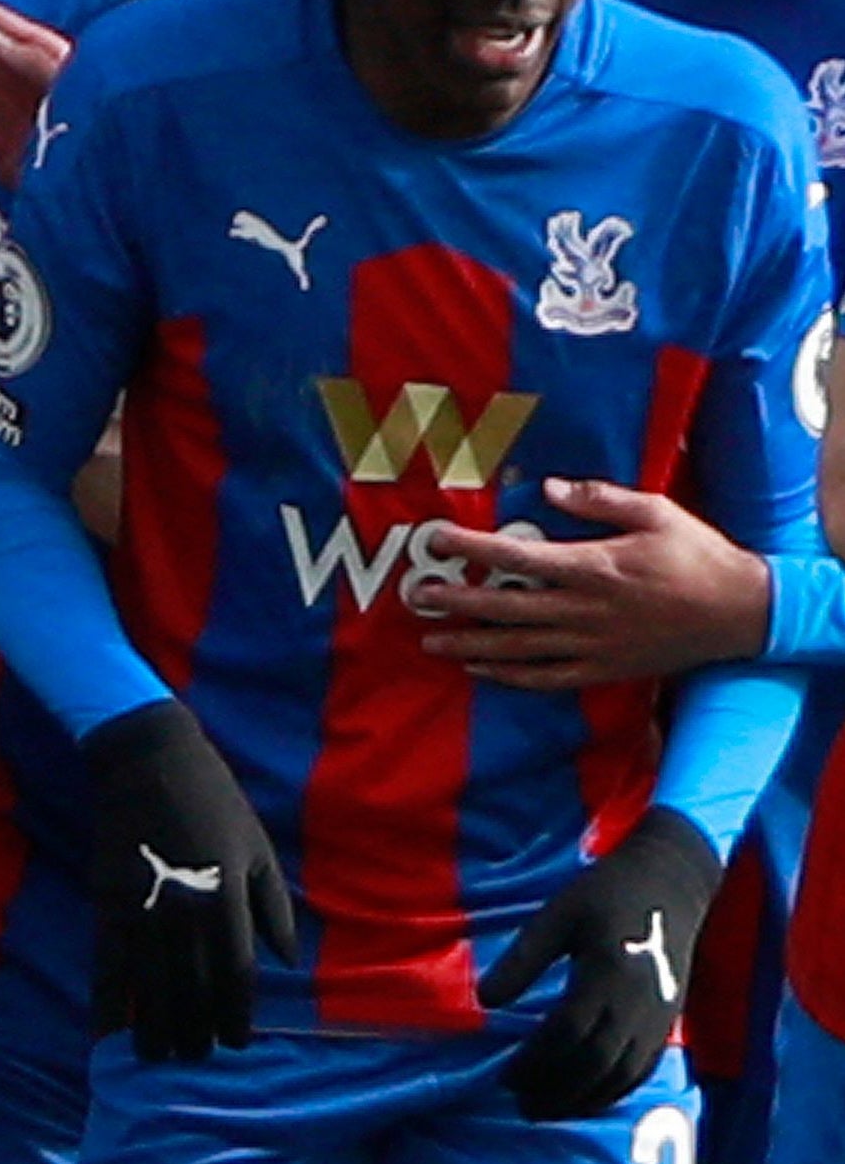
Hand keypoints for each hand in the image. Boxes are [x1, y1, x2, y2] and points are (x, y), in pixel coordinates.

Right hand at [82, 700, 297, 1062]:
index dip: (236, 1018)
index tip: (236, 1043)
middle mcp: (185, 915)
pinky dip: (107, 1003)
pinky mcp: (108, 903)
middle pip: (190, 994)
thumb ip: (274, 908)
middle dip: (195, 1033)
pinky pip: (106, 966)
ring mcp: (142, 911)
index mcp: (226, 902)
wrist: (147, 760)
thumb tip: (287, 961)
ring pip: (149, 989)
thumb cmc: (213, 800)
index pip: (234, 979)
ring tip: (158, 1057)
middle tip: (197, 1057)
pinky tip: (109, 1031)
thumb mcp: (258, 848)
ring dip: (154, 1029)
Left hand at [409, 479, 771, 688]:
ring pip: (520, 649)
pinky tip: (482, 670)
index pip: (518, 557)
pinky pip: (548, 678)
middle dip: (459, 601)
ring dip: (472, 645)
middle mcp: (586, 610)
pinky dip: (511, 676)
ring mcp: (594, 645)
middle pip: (508, 607)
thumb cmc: (697, 555)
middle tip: (420, 597)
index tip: (436, 538)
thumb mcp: (655, 512)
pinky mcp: (605, 670)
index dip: (473, 547)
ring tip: (433, 640)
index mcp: (594, 567)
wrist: (743, 613)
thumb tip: (552, 485)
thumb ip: (599, 499)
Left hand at [480, 808, 721, 1119]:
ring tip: (546, 1110)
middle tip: (521, 1105)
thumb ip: (523, 959)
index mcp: (608, 975)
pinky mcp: (668, 1022)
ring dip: (584, 1099)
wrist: (670, 886)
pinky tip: (587, 1098)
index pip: (568, 1032)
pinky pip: (642, 1069)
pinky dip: (614, 1091)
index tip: (506, 1077)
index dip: (536, 1060)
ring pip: (622, 1074)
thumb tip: (487, 1001)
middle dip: (557, 1090)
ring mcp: (659, 1018)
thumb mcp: (556, 916)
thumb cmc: (603, 894)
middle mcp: (638, 1004)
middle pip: (596, 1063)